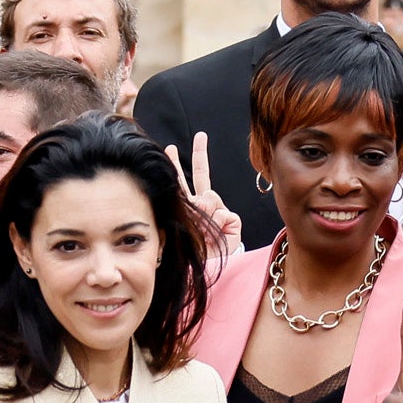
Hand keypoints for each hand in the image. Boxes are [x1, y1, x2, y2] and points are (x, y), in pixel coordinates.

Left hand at [167, 137, 238, 263]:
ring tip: (205, 230)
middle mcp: (203, 205)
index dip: (176, 164)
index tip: (171, 147)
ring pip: (211, 197)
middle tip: (200, 135)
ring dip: (206, 213)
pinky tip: (218, 232)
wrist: (210, 267)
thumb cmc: (193, 251)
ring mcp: (218, 211)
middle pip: (200, 175)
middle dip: (200, 154)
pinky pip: (223, 213)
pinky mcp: (232, 220)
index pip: (181, 182)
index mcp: (189, 205)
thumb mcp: (186, 229)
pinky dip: (219, 223)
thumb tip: (207, 197)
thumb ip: (193, 209)